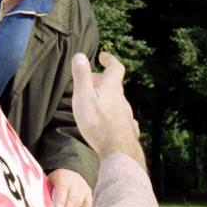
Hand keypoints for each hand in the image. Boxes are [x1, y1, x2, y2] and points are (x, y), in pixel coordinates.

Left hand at [50, 168, 92, 206]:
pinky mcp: (88, 194)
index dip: (60, 199)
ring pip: (79, 203)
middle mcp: (75, 183)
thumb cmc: (55, 180)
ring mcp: (83, 189)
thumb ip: (48, 192)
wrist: (69, 171)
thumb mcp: (49, 181)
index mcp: (63, 178)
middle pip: (72, 199)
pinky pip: (88, 206)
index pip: (62, 189)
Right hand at [70, 52, 142, 167]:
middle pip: (115, 85)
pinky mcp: (127, 129)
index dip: (110, 60)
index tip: (102, 56)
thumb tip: (79, 55)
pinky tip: (111, 121)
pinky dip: (114, 114)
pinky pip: (121, 118)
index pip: (115, 68)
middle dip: (103, 80)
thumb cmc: (97, 123)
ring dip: (108, 98)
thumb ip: (82, 76)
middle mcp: (122, 100)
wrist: (117, 151)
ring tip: (96, 102)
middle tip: (91, 80)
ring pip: (118, 102)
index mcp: (112, 89)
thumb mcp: (84, 96)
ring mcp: (126, 115)